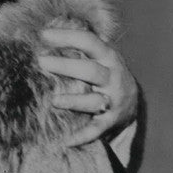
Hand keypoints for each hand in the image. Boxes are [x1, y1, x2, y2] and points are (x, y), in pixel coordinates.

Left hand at [38, 28, 137, 147]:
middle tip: (41, 62)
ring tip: (54, 101)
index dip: (66, 36)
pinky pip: (96, 130)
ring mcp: (113, 100)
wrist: (132, 104)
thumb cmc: (104, 74)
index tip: (43, 34)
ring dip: (74, 101)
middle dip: (65, 66)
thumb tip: (44, 30)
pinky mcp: (110, 121)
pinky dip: (83, 136)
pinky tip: (66, 141)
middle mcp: (112, 77)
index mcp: (107, 56)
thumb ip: (78, 45)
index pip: (88, 41)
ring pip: (94, 101)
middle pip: (90, 70)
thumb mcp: (98, 56)